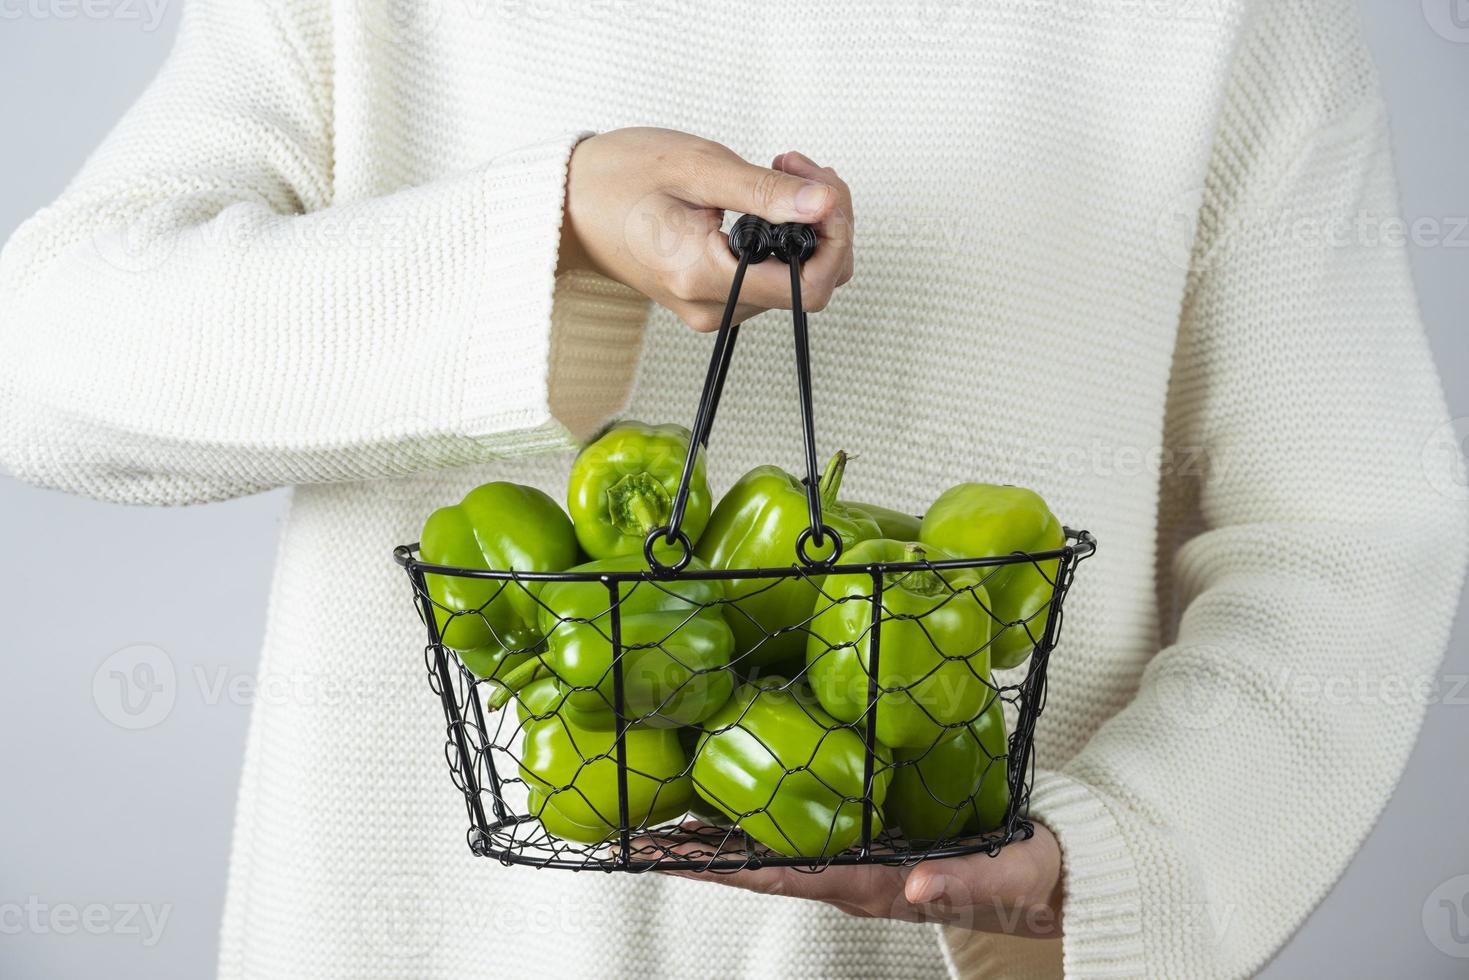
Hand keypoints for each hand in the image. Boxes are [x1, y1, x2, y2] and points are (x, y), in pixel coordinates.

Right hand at [560, 128, 854, 331]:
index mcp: (704, 276)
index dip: (834, 237)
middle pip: (810, 283)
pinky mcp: (716, 298)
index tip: (823, 191)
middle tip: (800, 169)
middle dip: (826, 223)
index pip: (807, 287)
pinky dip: (786, 237)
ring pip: (797, 280)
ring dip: (807, 225)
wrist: (570, 204)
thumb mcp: (696, 168)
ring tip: (780, 174)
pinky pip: (773, 277)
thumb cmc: (619, 178)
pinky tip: (768, 199)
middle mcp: (713, 306)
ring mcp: (715, 308)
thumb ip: (764, 192)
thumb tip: (825, 205)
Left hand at [663, 823, 1063, 937]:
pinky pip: (800, 826)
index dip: (723, 864)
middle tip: (637, 833)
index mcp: (872, 885)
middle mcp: (850, 874)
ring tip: (660, 814)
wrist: (1046, 871)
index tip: (669, 854)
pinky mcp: (866, 835)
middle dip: (697, 853)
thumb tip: (918, 884)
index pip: (783, 874)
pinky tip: (728, 793)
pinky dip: (756, 814)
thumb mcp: (1003, 878)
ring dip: (716, 835)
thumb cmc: (1023, 874)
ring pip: (772, 846)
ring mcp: (854, 857)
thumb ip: (962, 881)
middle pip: (759, 864)